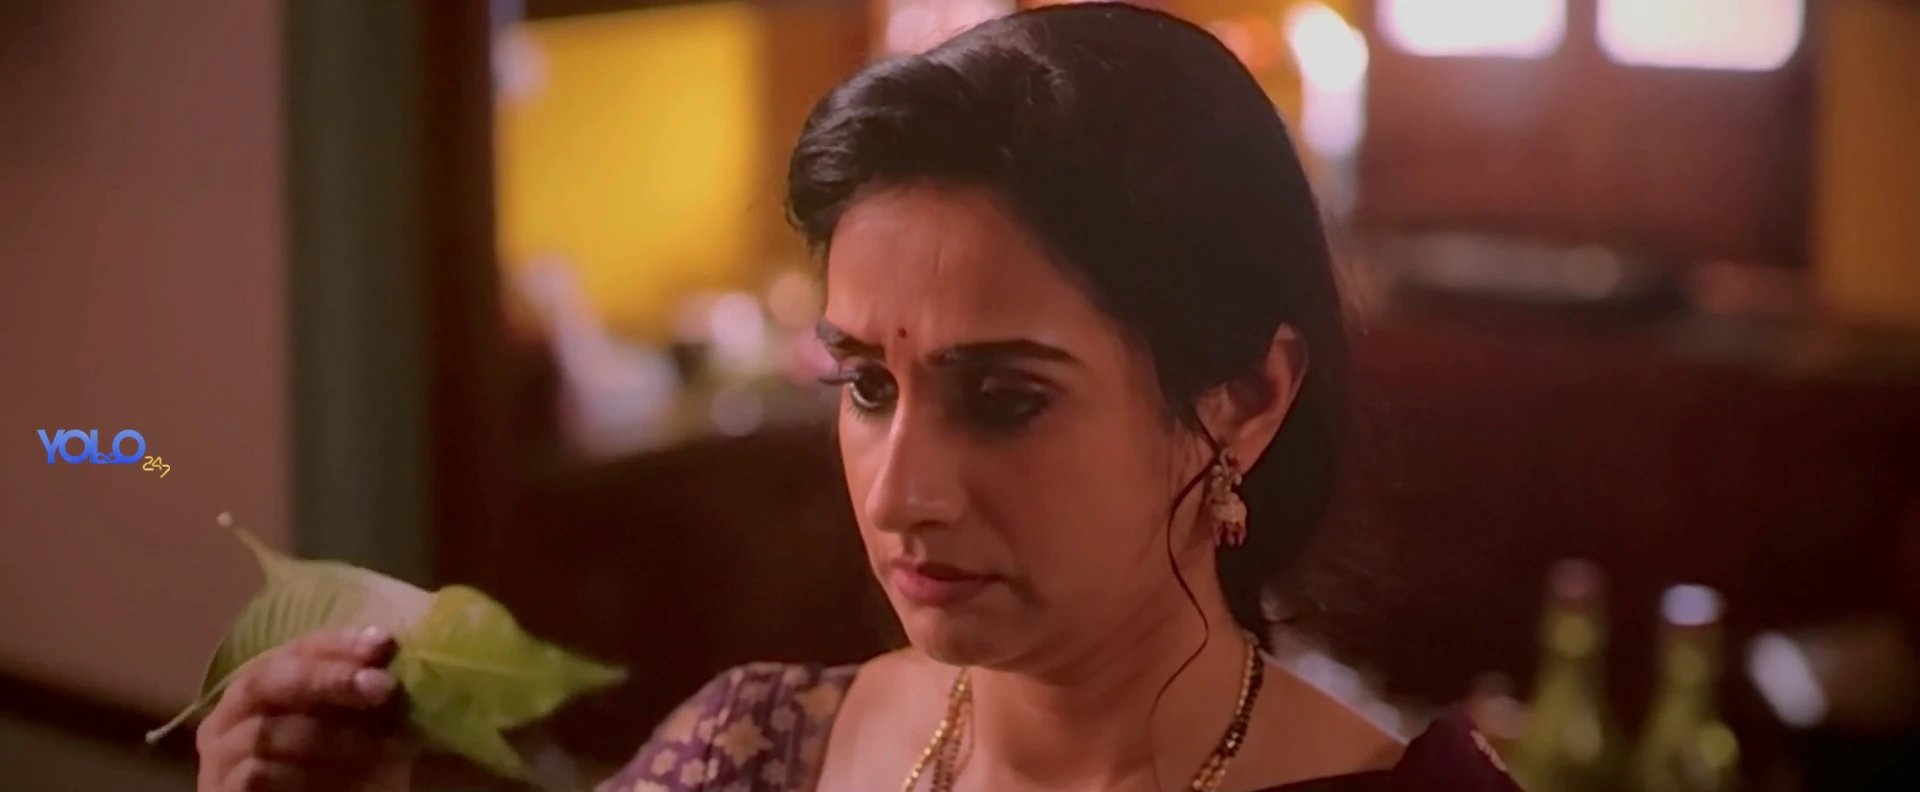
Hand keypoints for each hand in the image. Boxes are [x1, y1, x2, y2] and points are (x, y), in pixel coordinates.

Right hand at [196, 626, 420, 790]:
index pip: (296, 649)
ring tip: (394, 751)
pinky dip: (309, 777)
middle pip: (270, 680)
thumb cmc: (334, 774)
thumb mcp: (354, 729)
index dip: (339, 643)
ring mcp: (221, 756)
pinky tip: (357, 785)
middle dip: (330, 679)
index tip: (385, 643)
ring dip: (336, 739)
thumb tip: (394, 654)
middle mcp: (231, 714)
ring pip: (268, 733)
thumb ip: (364, 696)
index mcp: (263, 686)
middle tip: (385, 686)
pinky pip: (258, 776)